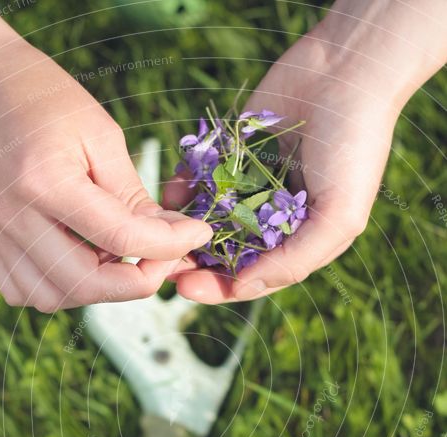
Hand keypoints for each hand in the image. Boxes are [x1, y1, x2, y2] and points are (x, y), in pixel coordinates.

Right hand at [0, 23, 211, 309]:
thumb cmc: (44, 100)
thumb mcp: (100, 135)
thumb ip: (133, 195)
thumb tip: (172, 240)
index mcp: (44, 180)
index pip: (119, 236)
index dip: (169, 245)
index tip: (198, 234)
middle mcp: (13, 216)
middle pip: (86, 283)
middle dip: (137, 281)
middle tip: (162, 258)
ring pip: (55, 297)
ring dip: (100, 290)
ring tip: (118, 255)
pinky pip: (27, 293)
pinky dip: (62, 290)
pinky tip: (82, 262)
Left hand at [165, 0, 445, 302]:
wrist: (347, 71)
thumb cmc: (354, 149)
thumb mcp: (338, 216)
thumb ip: (294, 260)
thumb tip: (244, 288)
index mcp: (298, 241)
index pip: (253, 277)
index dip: (220, 288)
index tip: (187, 289)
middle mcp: (271, 218)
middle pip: (224, 254)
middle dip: (194, 263)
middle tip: (164, 267)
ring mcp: (249, 185)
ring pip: (207, 218)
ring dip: (182, 228)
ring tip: (159, 230)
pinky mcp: (232, 153)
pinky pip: (201, 177)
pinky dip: (184, 186)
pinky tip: (172, 191)